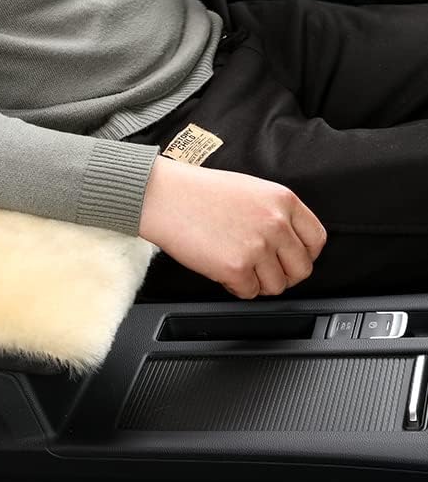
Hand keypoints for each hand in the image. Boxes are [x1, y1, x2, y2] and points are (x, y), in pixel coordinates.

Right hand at [138, 156, 326, 298]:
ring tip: (238, 268)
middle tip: (263, 271)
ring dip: (258, 283)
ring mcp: (257, 248)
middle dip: (282, 275)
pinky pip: (248, 292)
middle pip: (301, 269)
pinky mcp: (235, 268)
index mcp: (283, 201)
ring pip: (276, 286)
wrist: (164, 197)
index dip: (304, 255)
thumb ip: (274, 212)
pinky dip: (235, 287)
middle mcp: (276, 224)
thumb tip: (288, 242)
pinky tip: (221, 271)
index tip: (291, 259)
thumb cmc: (197, 191)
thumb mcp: (250, 189)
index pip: (316, 240)